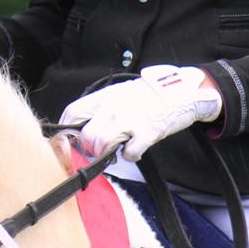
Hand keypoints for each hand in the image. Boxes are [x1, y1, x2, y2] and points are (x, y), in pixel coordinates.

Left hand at [60, 65, 222, 161]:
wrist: (180, 91)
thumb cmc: (148, 95)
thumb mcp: (118, 94)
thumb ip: (100, 108)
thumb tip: (82, 127)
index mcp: (104, 97)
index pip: (73, 113)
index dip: (67, 131)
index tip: (70, 140)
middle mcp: (113, 108)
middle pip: (86, 135)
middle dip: (89, 149)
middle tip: (97, 150)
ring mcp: (130, 120)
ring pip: (102, 145)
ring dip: (106, 154)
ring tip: (115, 151)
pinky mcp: (147, 132)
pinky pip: (129, 153)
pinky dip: (130, 156)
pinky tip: (134, 150)